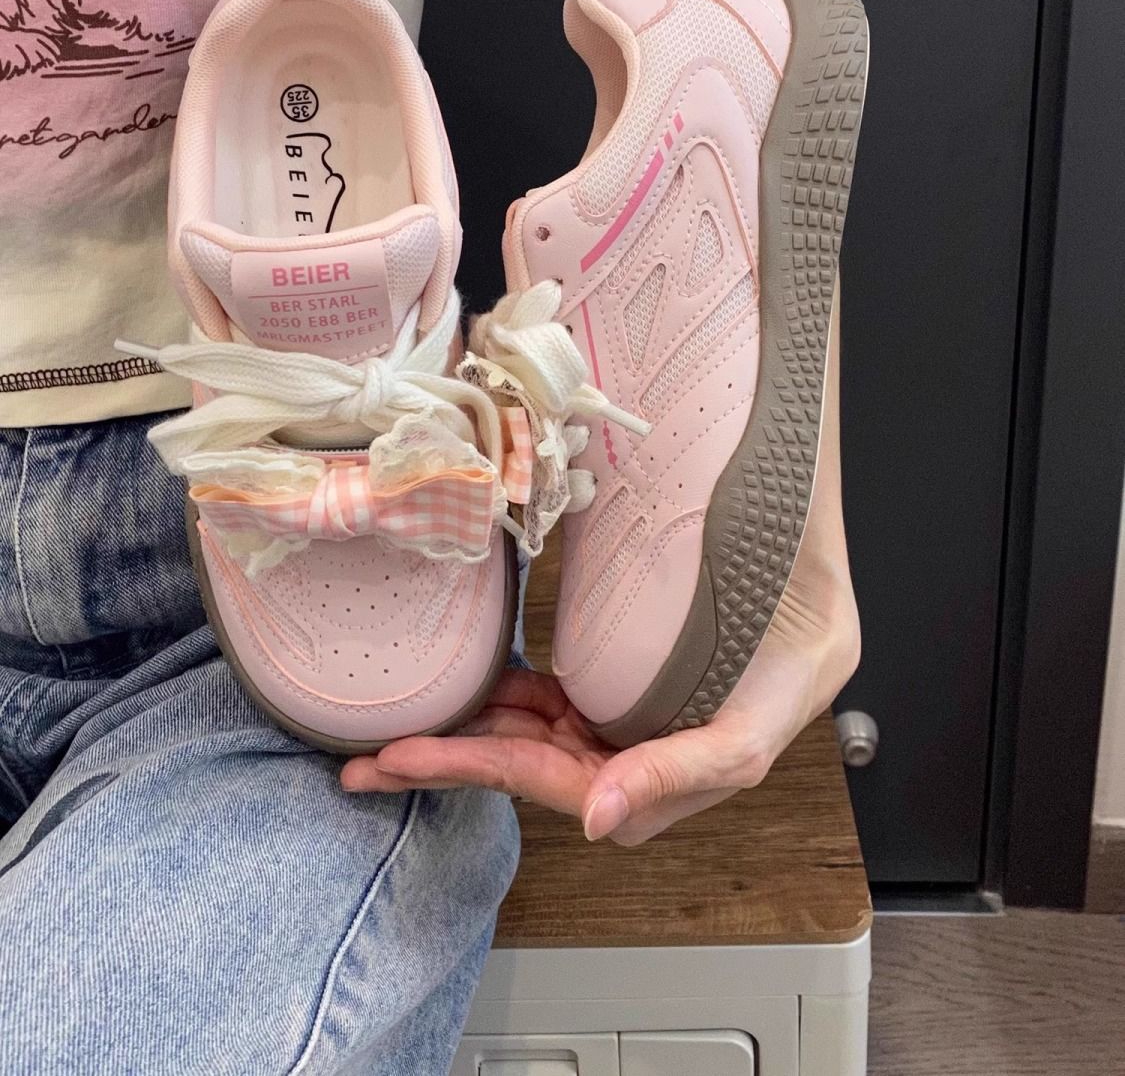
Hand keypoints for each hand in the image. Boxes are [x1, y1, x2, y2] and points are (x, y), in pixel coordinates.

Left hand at [341, 289, 858, 843]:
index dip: (482, 772)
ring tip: (394, 735)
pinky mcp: (619, 675)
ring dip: (467, 734)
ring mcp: (621, 714)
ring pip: (530, 732)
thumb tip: (596, 821)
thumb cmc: (797, 653)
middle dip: (449, 764)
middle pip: (525, 765)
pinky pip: (551, 695)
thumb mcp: (752, 725)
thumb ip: (683, 773)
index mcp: (657, 777)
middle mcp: (630, 753)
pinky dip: (507, 695)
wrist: (818, 577)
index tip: (416, 758)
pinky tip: (473, 686)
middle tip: (369, 763)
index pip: (552, 782)